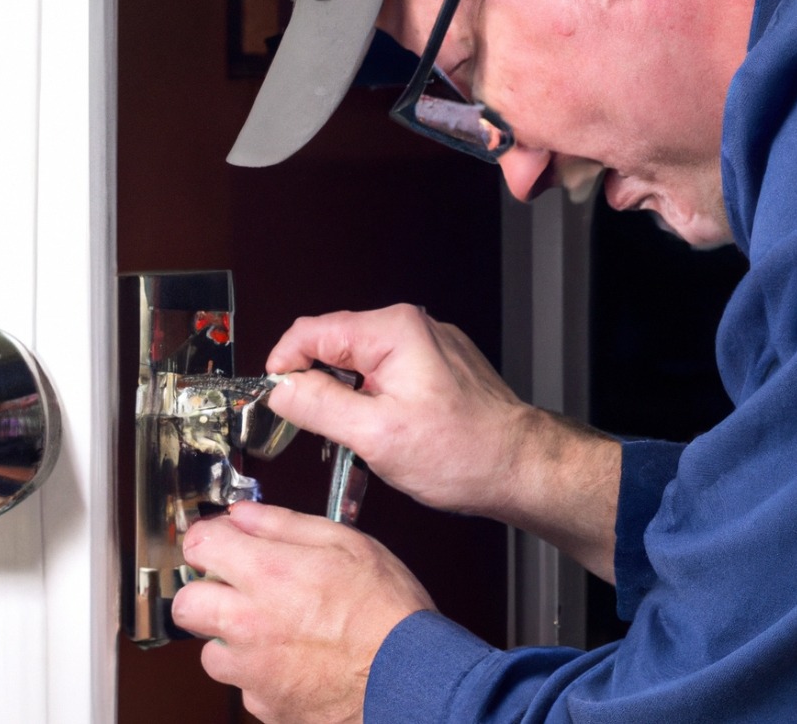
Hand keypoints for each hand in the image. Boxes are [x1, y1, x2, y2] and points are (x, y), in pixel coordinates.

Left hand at [171, 501, 435, 723]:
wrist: (409, 678)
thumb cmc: (387, 611)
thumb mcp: (346, 543)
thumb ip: (285, 524)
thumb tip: (246, 514)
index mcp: (268, 574)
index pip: (198, 545)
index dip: (210, 538)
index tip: (223, 542)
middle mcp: (249, 623)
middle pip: (186, 603)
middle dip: (206, 590)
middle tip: (238, 587)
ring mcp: (253, 670)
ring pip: (210, 651)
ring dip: (232, 637)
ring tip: (275, 628)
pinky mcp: (265, 705)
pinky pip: (244, 686)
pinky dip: (260, 672)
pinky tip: (295, 658)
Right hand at [265, 304, 622, 581]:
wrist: (520, 467)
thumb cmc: (466, 452)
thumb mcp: (376, 435)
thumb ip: (318, 406)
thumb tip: (281, 389)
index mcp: (393, 331)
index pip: (311, 331)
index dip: (284, 364)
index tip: (275, 396)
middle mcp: (411, 328)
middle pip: (334, 346)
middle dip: (315, 384)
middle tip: (312, 427)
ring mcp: (426, 346)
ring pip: (359, 363)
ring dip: (344, 397)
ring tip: (352, 437)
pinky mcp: (436, 366)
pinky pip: (385, 374)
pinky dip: (371, 400)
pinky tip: (380, 432)